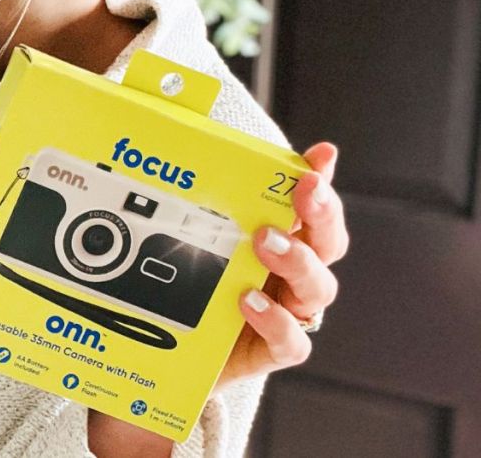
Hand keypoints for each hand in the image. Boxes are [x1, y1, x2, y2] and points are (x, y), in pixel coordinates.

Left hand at [217, 142, 347, 389]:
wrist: (175, 349)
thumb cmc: (195, 286)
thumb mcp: (200, 239)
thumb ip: (216, 203)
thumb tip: (214, 152)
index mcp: (284, 242)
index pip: (315, 209)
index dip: (321, 183)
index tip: (319, 160)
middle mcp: (293, 275)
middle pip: (328, 244)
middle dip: (321, 215)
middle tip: (303, 194)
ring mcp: (288, 313)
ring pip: (318, 288)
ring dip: (298, 261)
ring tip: (265, 243)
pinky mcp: (272, 351)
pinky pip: (292, 341)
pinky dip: (276, 321)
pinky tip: (249, 301)